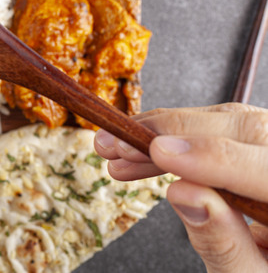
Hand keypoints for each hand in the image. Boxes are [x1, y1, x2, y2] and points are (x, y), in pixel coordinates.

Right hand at [94, 103, 267, 271]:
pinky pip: (223, 131)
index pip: (266, 170)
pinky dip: (177, 140)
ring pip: (230, 122)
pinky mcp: (261, 150)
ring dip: (164, 134)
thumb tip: (185, 195)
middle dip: (173, 134)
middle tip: (116, 144)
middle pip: (247, 130)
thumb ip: (224, 244)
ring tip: (114, 151)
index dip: (210, 158)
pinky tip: (140, 154)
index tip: (159, 153)